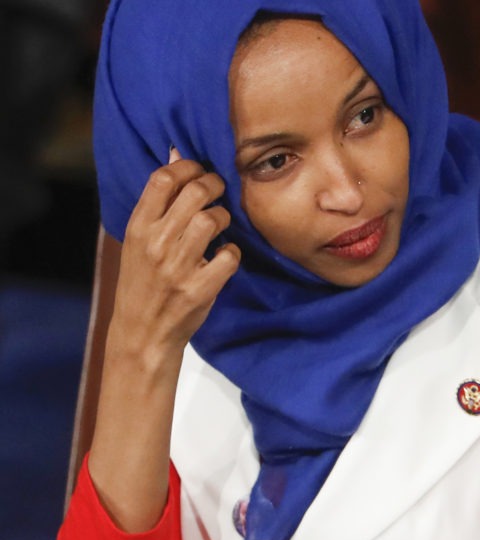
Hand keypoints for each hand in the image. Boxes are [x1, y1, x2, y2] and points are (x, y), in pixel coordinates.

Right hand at [88, 149, 239, 532]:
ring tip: (221, 226)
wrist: (140, 334)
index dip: (187, 166)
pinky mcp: (200, 288)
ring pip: (212, 220)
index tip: (199, 169)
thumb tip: (176, 155)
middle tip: (220, 191)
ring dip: (224, 217)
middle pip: (194, 194)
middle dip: (214, 185)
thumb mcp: (140, 241)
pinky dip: (233, 255)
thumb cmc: (143, 283)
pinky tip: (225, 259)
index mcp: (138, 228)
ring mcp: (178, 266)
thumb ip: (159, 204)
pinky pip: (230, 256)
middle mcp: (156, 243)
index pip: (163, 179)